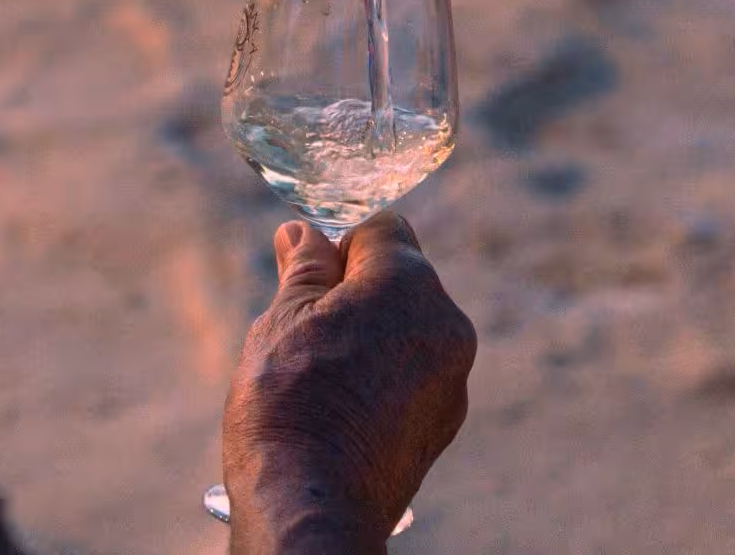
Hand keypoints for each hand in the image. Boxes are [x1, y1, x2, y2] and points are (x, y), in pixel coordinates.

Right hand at [221, 214, 476, 550]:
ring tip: (322, 379)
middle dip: (355, 294)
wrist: (314, 504)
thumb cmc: (290, 403)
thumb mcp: (282, 320)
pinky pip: (416, 375)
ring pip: (408, 329)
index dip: (338, 249)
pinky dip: (385, 379)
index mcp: (408, 282)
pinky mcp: (446, 420)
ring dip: (371, 337)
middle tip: (305, 334)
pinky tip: (345, 410)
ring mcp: (452, 375)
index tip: (305, 286)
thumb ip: (303, 268)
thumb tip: (302, 232)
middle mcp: (446, 321)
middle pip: (401, 279)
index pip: (382, 229)